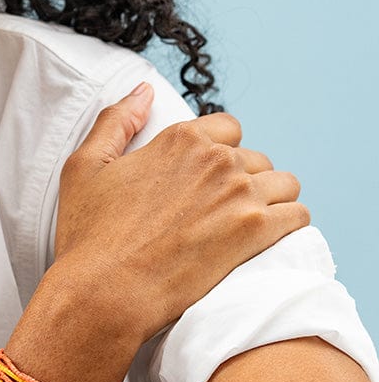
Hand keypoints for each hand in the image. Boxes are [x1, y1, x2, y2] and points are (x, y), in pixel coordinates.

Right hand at [52, 82, 308, 344]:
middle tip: (216, 207)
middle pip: (254, 157)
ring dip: (270, 199)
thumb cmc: (90, 233)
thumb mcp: (85, 165)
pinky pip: (297, 215)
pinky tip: (266, 237)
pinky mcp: (255, 232)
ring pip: (283, 183)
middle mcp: (215, 160)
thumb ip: (117, 120)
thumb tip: (144, 90)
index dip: (217, 150)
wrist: (105, 291)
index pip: (226, 127)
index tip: (203, 176)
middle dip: (241, 178)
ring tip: (244, 222)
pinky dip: (288, 224)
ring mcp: (239, 195)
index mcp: (178, 140)